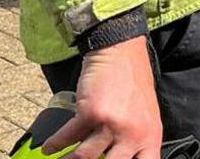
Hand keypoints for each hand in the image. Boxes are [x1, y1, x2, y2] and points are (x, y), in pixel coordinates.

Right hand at [44, 36, 162, 157]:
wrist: (120, 52)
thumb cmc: (132, 84)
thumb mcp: (145, 116)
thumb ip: (136, 140)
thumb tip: (119, 157)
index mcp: (150, 136)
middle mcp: (133, 134)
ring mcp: (112, 124)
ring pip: (84, 158)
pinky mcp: (91, 113)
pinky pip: (67, 137)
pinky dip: (54, 145)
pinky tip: (48, 148)